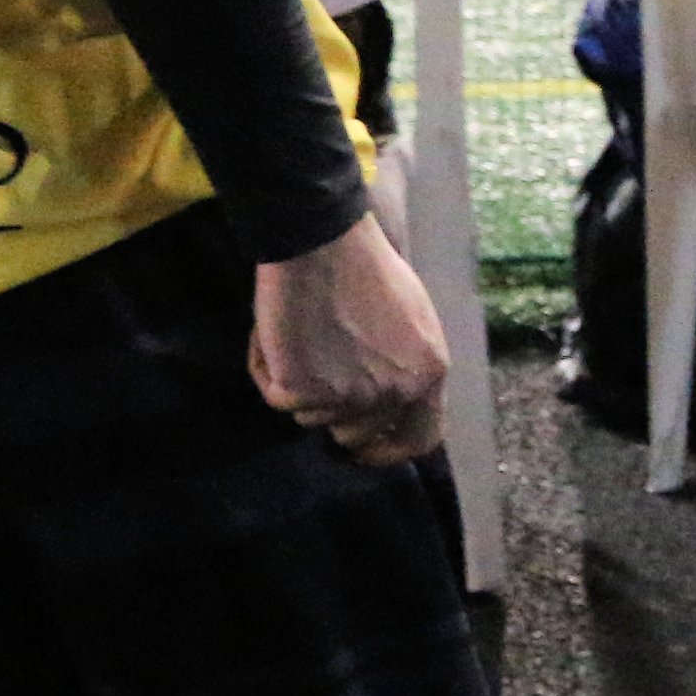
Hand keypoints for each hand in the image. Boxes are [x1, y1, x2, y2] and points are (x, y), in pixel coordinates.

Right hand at [253, 217, 450, 461]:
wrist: (322, 243)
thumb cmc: (365, 267)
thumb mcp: (413, 321)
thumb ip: (404, 366)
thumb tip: (386, 400)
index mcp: (428, 374)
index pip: (420, 438)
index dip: (390, 450)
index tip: (365, 451)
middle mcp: (392, 394)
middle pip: (355, 433)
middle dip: (332, 410)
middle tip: (315, 375)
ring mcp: (346, 397)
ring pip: (311, 416)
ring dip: (300, 384)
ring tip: (300, 333)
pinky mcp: (301, 391)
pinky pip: (276, 396)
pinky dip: (267, 368)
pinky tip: (275, 333)